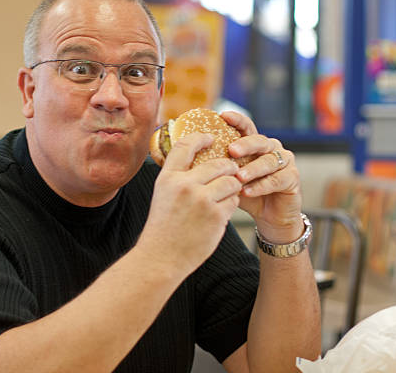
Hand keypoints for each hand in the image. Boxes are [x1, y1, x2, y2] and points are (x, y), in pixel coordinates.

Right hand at [138, 132, 241, 273]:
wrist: (162, 257)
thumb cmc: (163, 228)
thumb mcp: (163, 195)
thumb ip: (178, 178)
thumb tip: (197, 162)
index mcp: (168, 178)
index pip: (186, 146)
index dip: (201, 138)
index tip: (211, 138)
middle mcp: (185, 185)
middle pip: (218, 164)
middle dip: (228, 168)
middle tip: (230, 173)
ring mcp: (202, 200)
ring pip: (230, 182)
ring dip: (231, 188)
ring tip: (224, 197)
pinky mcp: (216, 216)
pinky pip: (234, 202)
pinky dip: (230, 206)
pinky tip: (220, 214)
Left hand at [221, 111, 302, 242]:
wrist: (268, 217)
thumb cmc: (246, 193)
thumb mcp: (228, 178)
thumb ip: (215, 167)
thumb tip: (185, 158)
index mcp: (255, 144)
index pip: (246, 127)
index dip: (237, 120)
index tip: (223, 115)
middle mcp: (271, 148)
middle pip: (259, 141)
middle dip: (245, 145)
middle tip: (231, 151)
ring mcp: (284, 161)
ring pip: (268, 161)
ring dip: (252, 169)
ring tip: (238, 177)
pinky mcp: (292, 178)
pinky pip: (277, 179)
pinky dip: (261, 185)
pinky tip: (247, 191)